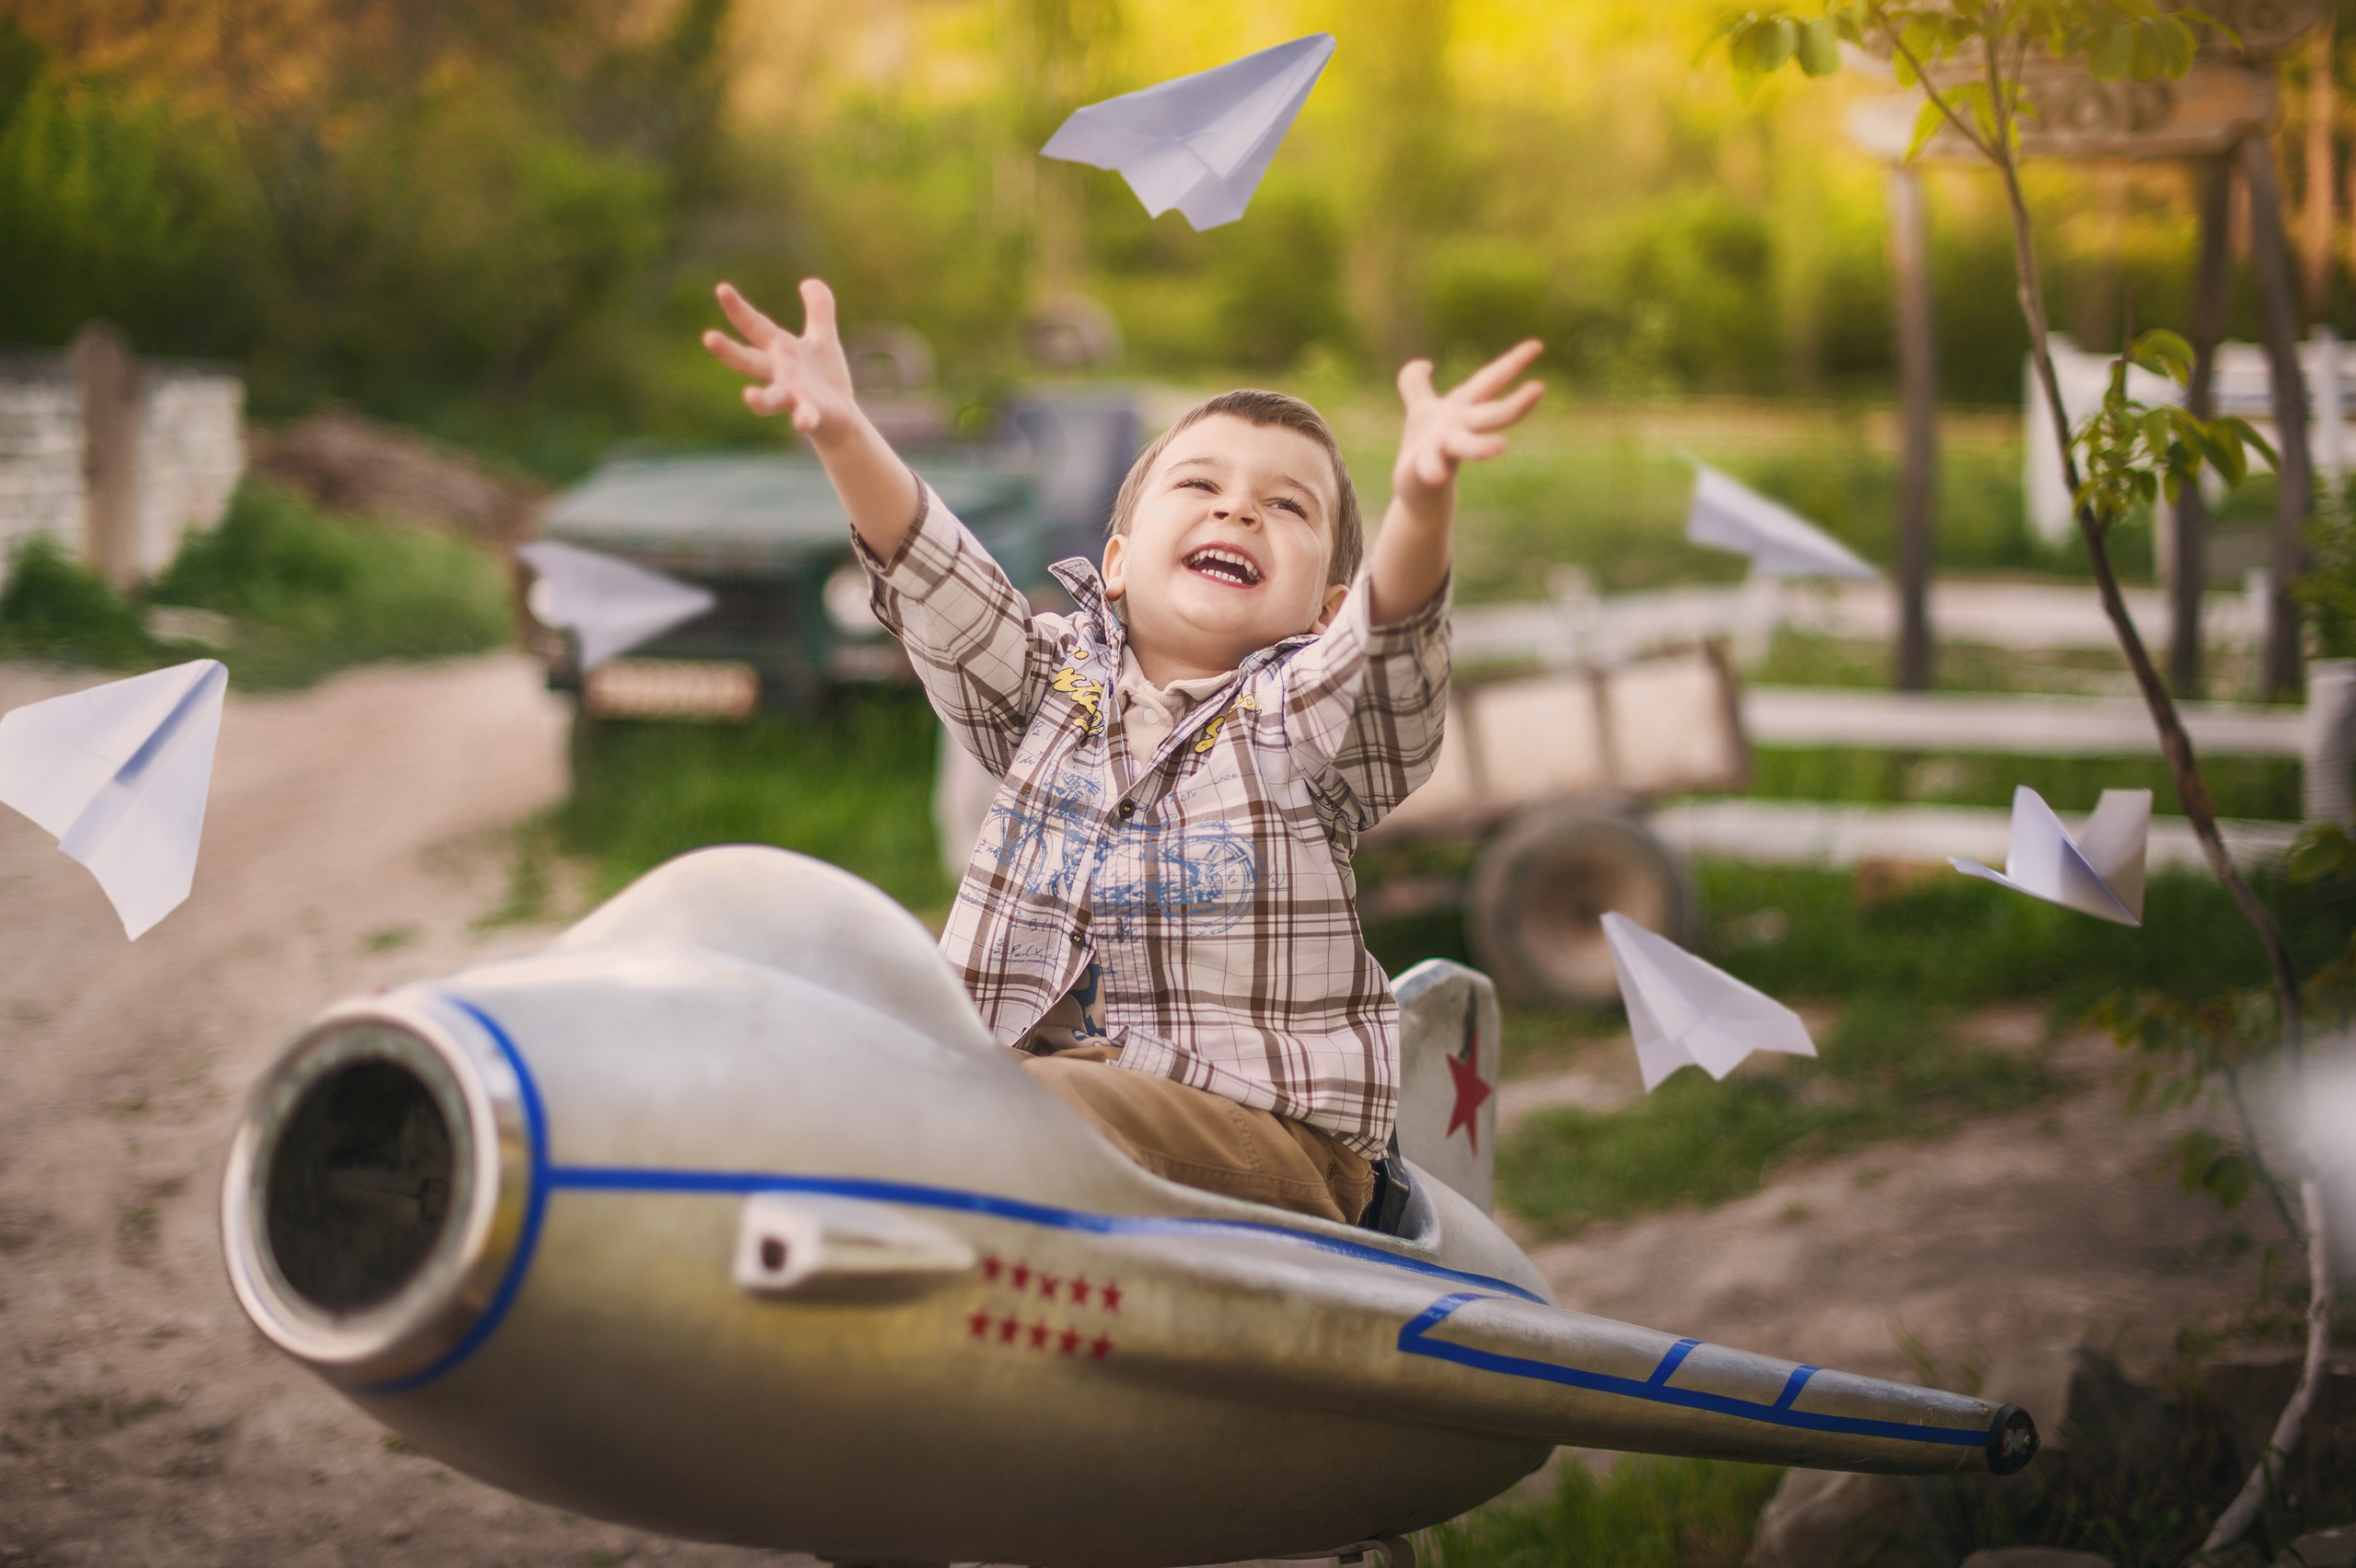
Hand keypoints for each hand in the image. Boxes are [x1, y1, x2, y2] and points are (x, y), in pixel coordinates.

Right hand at [702, 279, 862, 443]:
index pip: (755, 327)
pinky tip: (802, 421)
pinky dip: (803, 418)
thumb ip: (819, 309)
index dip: (739, 309)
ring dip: (760, 399)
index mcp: (781, 351)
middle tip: (708, 337)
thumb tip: (810, 281)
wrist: (841, 418)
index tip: (722, 289)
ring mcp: (793, 396)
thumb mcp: (823, 338)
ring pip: (771, 397)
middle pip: (749, 362)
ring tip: (750, 397)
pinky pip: (805, 415)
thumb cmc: (825, 378)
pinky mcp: (812, 414)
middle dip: (729, 351)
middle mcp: (780, 374)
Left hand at [1390, 340, 1545, 508]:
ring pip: (1466, 445)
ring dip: (1481, 446)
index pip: (1490, 381)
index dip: (1512, 363)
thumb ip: (1416, 384)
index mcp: (1461, 408)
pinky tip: (1436, 475)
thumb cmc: (1424, 446)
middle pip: (1490, 415)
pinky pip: (1429, 468)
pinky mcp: (1424, 468)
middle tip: (1540, 389)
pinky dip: (1432, 470)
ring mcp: (1444, 449)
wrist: (1415, 490)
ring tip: (1501, 447)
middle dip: (1514, 405)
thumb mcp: (1420, 409)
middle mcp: (1459, 427)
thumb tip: (1422, 364)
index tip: (1537, 345)